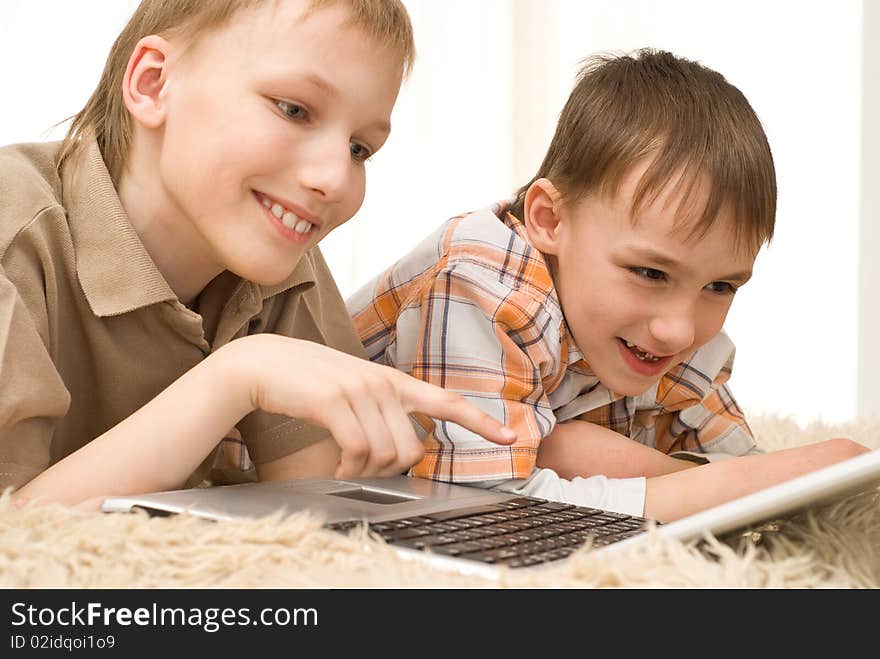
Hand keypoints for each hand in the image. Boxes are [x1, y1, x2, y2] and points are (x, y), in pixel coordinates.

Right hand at [225, 335, 516, 478]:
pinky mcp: (333, 401)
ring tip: (346, 470)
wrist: (261, 364)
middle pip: (412, 449)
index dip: (480, 420)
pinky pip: (358, 452)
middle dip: (392, 472)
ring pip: (386, 454)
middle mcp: (383, 383)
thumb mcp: (353, 387)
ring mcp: (359, 390)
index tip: (509, 435)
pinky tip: (336, 469)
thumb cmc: (307, 382)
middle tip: (364, 473)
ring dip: (367, 475)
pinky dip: (349, 470)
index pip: (446, 401)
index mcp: (393, 381)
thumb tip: (401, 445)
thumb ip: (381, 407)